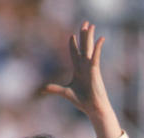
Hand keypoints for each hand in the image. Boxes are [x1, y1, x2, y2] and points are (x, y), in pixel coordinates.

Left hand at [43, 21, 121, 137]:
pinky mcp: (95, 71)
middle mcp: (84, 66)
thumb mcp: (65, 92)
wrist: (93, 108)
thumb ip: (54, 89)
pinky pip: (96, 57)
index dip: (73, 45)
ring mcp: (90, 67)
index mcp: (78, 70)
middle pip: (83, 47)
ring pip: (89, 48)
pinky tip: (100, 39)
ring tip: (91, 25)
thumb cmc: (82, 101)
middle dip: (82, 35)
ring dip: (89, 36)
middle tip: (84, 23)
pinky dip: (98, 48)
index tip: (72, 36)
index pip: (75, 54)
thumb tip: (42, 90)